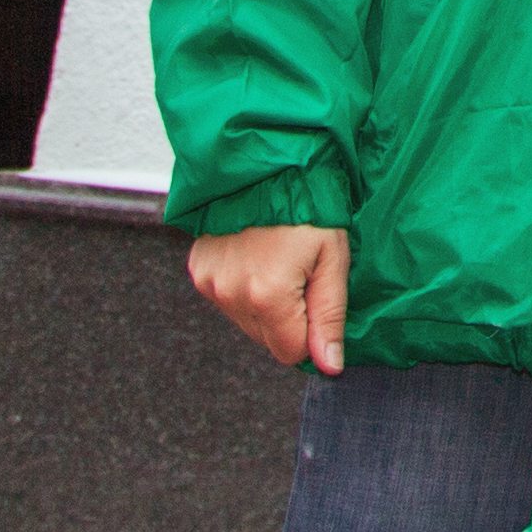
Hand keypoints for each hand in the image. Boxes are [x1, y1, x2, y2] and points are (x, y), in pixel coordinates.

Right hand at [190, 223, 350, 371]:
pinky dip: (244, 288)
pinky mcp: (198, 270)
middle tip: (302, 274)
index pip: (290, 351)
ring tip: (280, 262)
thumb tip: (329, 366)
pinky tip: (258, 258)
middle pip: (266, 339)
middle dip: (289, 318)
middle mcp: (231, 294)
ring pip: (246, 322)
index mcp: (267, 296)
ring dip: (265, 305)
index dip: (312, 332)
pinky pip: (227, 298)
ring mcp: (209, 283)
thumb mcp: (333, 259)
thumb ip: (329, 316)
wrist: (271, 165)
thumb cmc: (312, 208)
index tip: (319, 298)